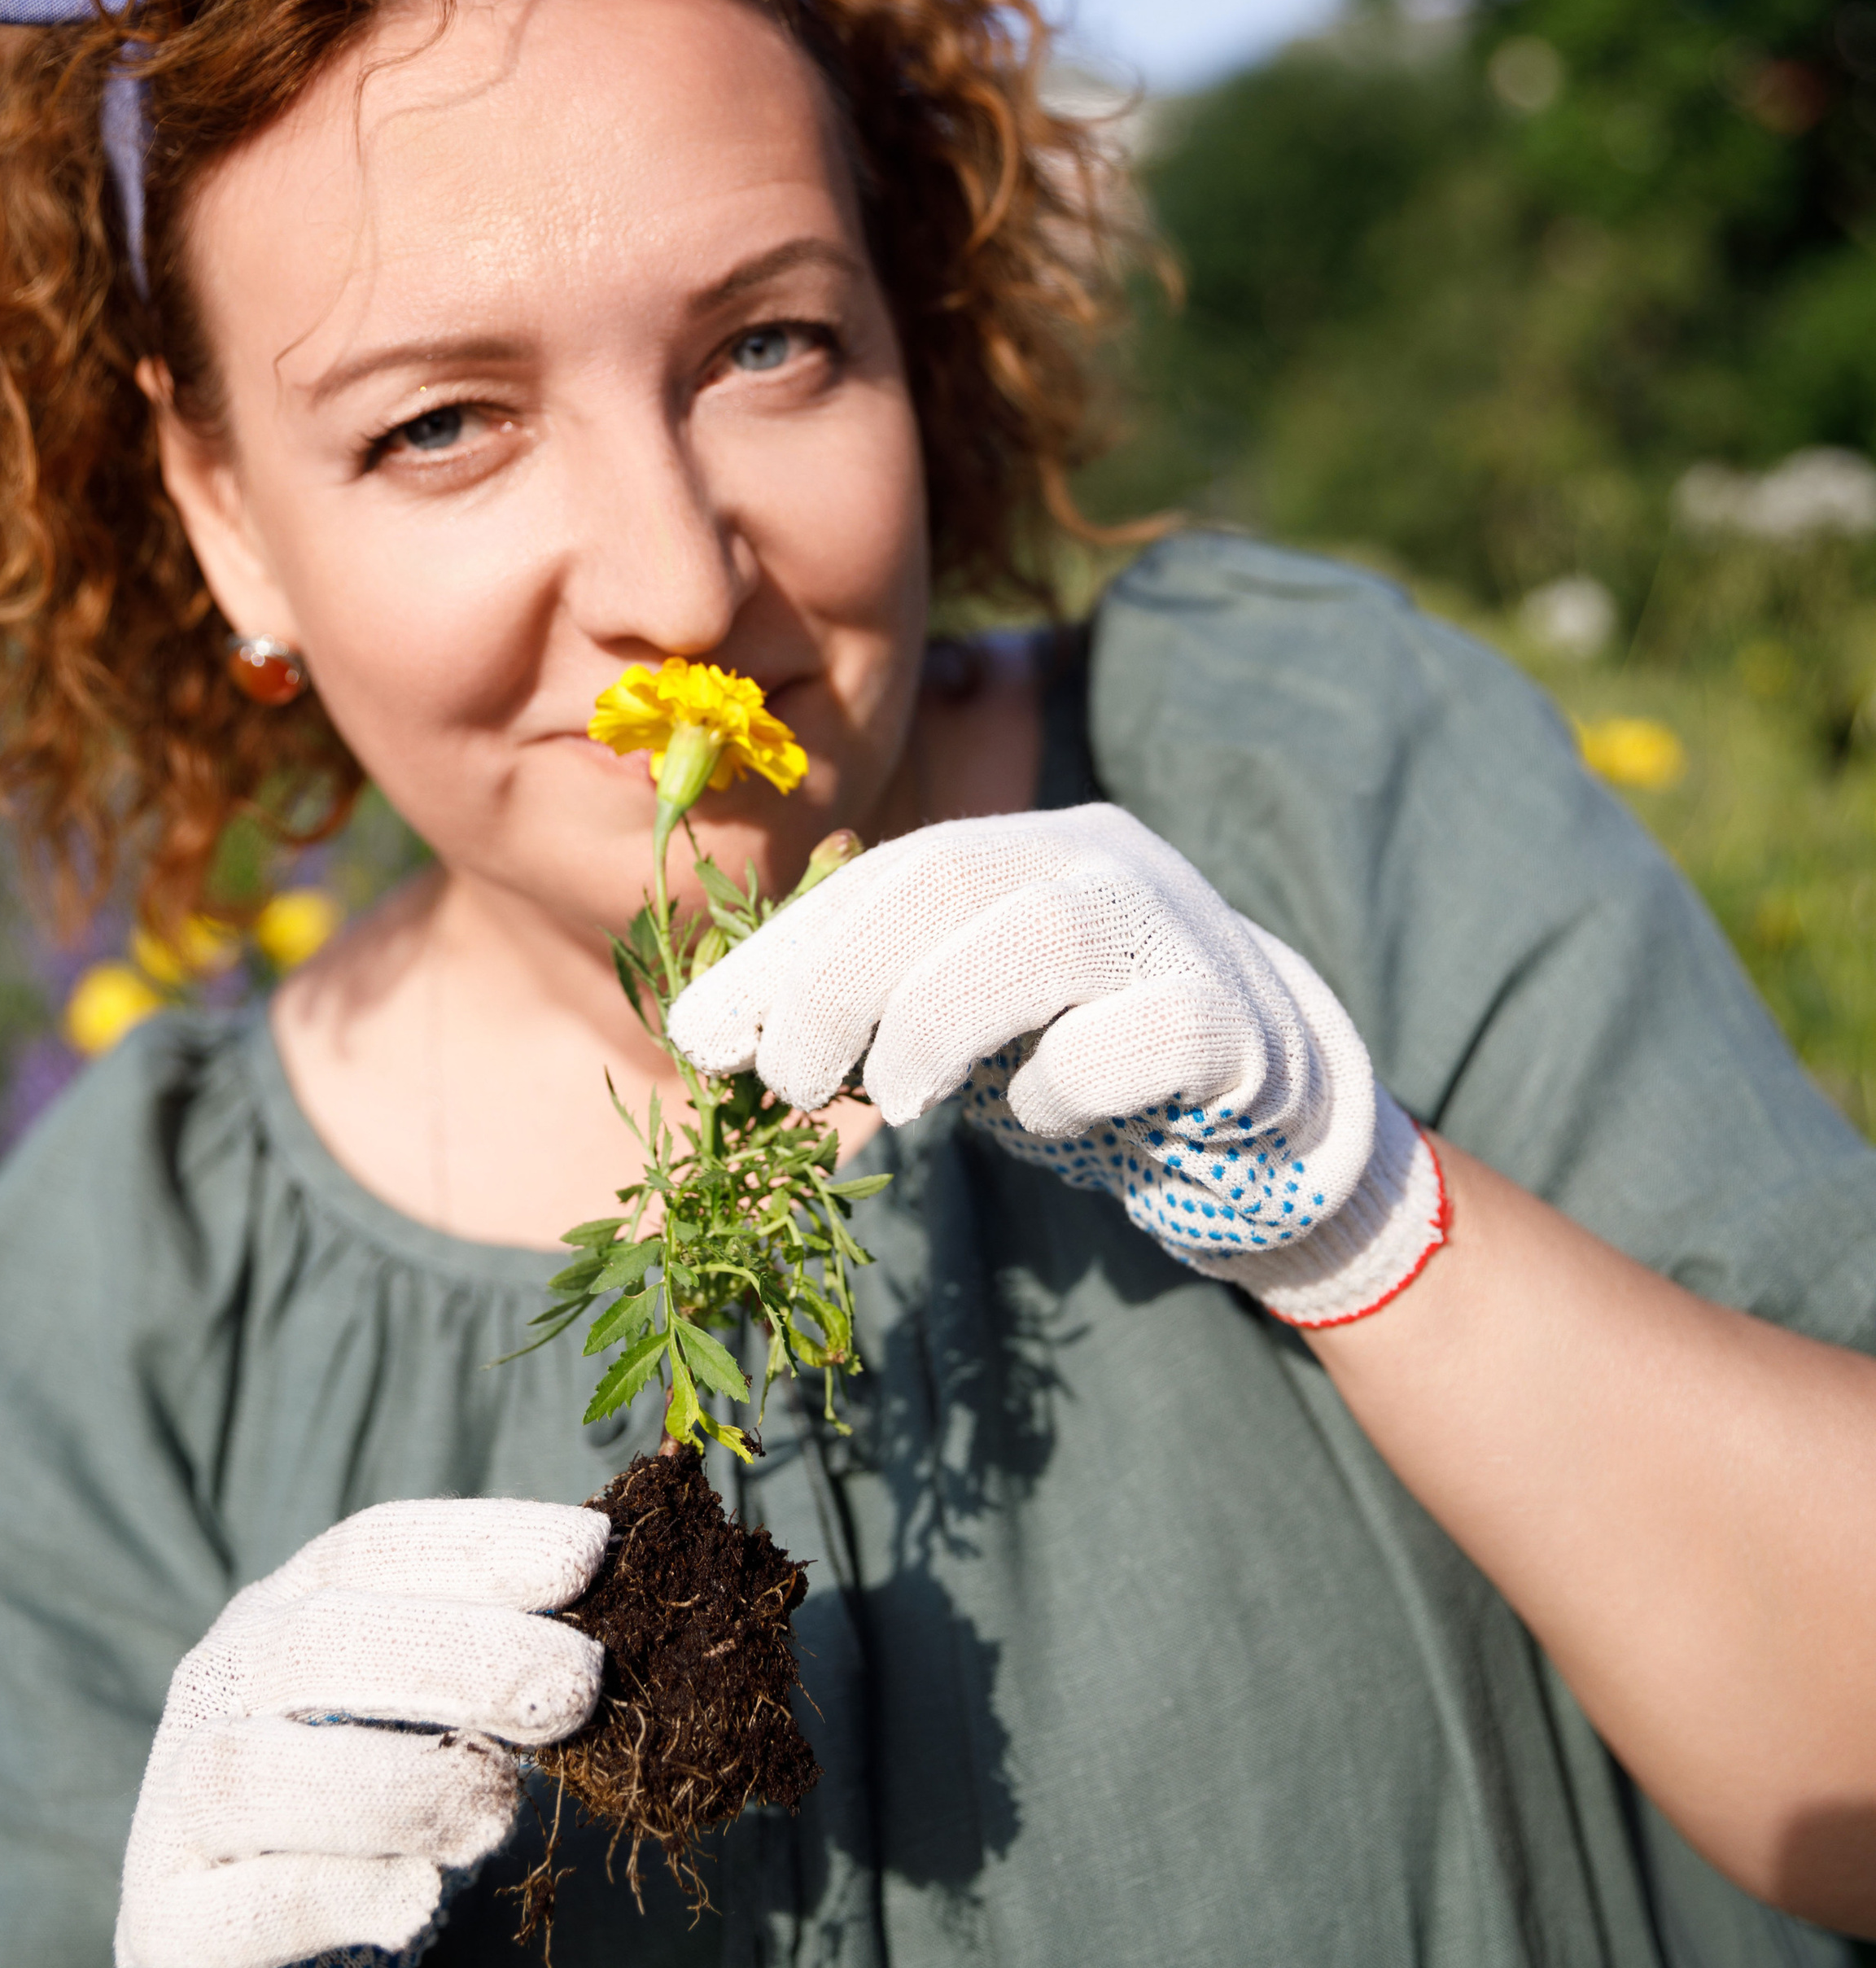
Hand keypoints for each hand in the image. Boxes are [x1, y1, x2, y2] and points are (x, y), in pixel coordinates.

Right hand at [114, 1497, 604, 1967]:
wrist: (252, 1962)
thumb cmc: (374, 1802)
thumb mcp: (430, 1713)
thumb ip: (499, 1670)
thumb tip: (625, 1622)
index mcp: (287, 1606)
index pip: (375, 1547)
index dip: (482, 1543)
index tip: (593, 1553)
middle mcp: (220, 1680)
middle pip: (324, 1643)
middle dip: (462, 1657)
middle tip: (578, 1688)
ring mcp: (176, 1798)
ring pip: (260, 1772)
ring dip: (400, 1784)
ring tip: (502, 1810)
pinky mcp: (166, 1919)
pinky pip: (242, 1904)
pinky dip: (337, 1895)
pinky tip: (420, 1900)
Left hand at [667, 802, 1445, 1326]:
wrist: (1264, 1122)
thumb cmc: (1082, 1061)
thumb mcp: (962, 1024)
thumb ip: (863, 1010)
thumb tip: (707, 1032)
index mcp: (1027, 845)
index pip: (887, 872)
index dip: (786, 948)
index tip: (702, 1033)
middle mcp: (1103, 859)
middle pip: (951, 879)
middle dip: (841, 979)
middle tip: (787, 1080)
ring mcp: (1180, 930)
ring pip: (1047, 932)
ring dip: (941, 1019)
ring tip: (899, 1102)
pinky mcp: (1238, 1022)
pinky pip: (1145, 1034)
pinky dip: (1070, 1080)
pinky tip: (1041, 1118)